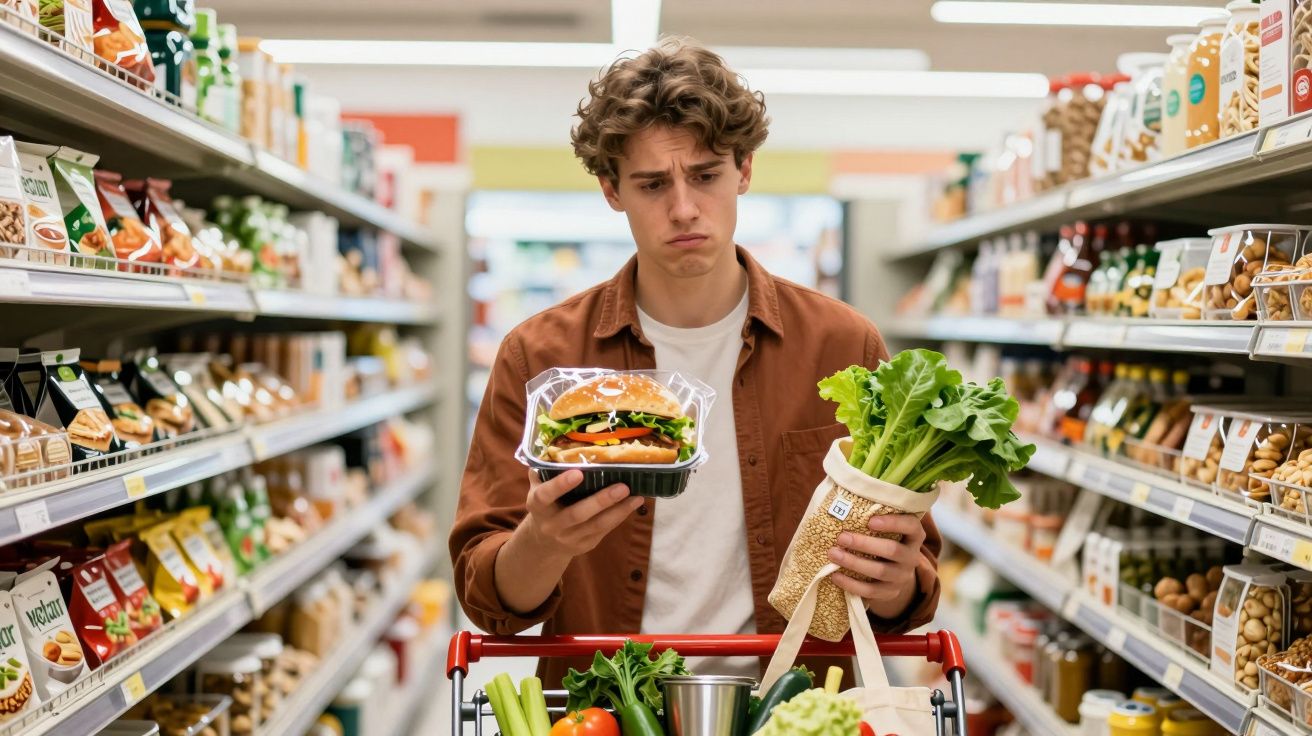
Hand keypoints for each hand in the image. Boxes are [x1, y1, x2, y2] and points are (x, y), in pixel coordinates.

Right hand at [496, 469, 643, 615]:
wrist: (544, 543)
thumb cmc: (546, 505)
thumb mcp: (538, 489)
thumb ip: (544, 472)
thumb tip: (558, 449)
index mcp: (538, 506)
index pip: (546, 496)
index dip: (560, 485)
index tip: (579, 472)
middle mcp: (552, 524)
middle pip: (577, 514)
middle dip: (601, 501)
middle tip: (622, 487)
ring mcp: (570, 537)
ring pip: (596, 525)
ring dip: (619, 510)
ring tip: (636, 496)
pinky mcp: (586, 544)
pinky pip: (605, 529)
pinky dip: (620, 515)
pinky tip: (633, 503)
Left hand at [826, 513, 925, 619]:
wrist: (893, 574)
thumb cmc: (883, 540)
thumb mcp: (886, 528)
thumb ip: (873, 515)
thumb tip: (840, 498)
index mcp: (913, 535)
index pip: (911, 526)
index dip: (893, 523)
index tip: (870, 521)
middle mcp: (911, 556)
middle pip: (892, 550)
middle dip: (865, 543)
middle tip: (841, 537)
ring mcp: (902, 576)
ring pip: (880, 571)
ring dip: (854, 562)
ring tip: (833, 554)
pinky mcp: (890, 592)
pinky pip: (871, 591)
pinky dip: (851, 584)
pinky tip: (835, 575)